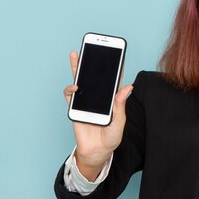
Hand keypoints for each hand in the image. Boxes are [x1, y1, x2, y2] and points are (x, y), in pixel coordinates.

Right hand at [63, 51, 132, 179]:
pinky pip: (70, 95)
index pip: (114, 80)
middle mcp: (99, 97)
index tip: (117, 54)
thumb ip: (120, 104)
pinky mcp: (76, 108)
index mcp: (112, 98)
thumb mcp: (120, 121)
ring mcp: (86, 101)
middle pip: (95, 75)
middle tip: (92, 47)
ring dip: (78, 67)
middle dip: (93, 61)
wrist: (97, 152)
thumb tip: (128, 86)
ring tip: (77, 55)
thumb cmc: (111, 137)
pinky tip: (76, 86)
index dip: (115, 67)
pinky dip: (71, 88)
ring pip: (81, 80)